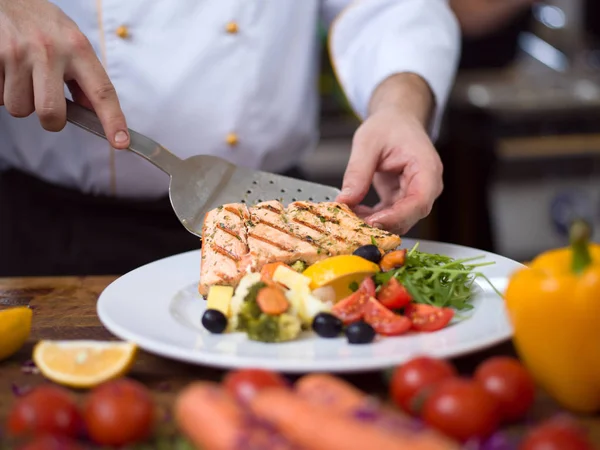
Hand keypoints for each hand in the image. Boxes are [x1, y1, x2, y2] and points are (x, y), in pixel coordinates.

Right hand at [0, 0, 128, 147]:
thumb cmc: (45, 26)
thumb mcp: (74, 44)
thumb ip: (86, 79)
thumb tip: (96, 113)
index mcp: (78, 48)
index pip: (102, 92)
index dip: (113, 120)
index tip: (121, 142)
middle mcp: (49, 51)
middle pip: (51, 113)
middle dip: (50, 119)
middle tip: (48, 103)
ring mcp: (18, 54)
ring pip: (20, 109)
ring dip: (22, 101)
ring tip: (24, 77)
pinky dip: (3, 91)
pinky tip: (9, 71)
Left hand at [336, 105, 442, 234]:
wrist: (396, 121)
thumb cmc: (388, 126)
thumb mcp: (367, 143)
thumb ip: (357, 172)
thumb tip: (344, 201)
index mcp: (426, 168)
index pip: (419, 201)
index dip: (396, 216)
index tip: (372, 222)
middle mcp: (426, 185)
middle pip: (409, 216)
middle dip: (381, 223)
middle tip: (352, 223)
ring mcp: (416, 194)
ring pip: (398, 220)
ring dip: (373, 222)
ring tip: (348, 216)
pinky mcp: (403, 199)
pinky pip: (389, 216)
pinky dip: (371, 217)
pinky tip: (353, 211)